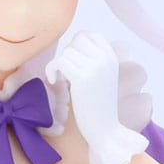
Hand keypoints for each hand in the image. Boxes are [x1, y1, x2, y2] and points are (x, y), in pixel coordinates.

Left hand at [46, 31, 147, 163]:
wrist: (105, 129)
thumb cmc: (98, 106)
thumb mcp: (102, 76)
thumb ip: (93, 59)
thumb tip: (72, 45)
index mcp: (112, 57)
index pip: (89, 34)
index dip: (76, 45)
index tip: (73, 63)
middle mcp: (106, 59)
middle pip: (77, 39)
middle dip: (68, 54)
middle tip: (67, 73)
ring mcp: (95, 68)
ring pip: (67, 52)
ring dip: (59, 65)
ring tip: (62, 80)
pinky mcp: (82, 79)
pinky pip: (59, 62)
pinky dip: (51, 71)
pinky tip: (54, 82)